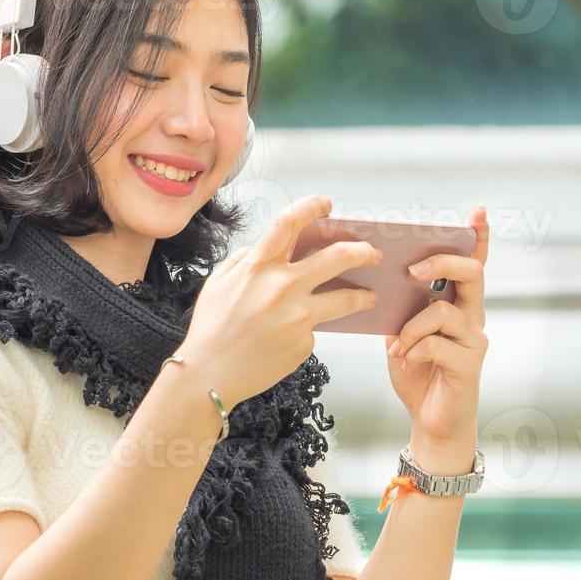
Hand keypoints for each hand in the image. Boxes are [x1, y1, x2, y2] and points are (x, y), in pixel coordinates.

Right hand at [179, 194, 380, 411]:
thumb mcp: (219, 282)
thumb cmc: (210, 329)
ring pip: (346, 298)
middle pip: (338, 257)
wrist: (210, 373)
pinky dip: (309, 329)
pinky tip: (293, 336)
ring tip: (368, 297)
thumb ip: (246, 260)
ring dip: (363, 295)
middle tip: (370, 254)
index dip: (312, 207)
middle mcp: (282, 287)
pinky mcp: (304, 342)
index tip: (326, 206)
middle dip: (362, 251)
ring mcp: (297, 317)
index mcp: (258, 267)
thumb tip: (268, 249)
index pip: (290, 223)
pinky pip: (315, 329)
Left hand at [385, 205, 489, 454]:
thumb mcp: (401, 333)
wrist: (430, 421)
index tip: (476, 213)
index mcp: (457, 305)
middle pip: (472, 275)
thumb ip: (400, 308)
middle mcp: (473, 319)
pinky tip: (403, 361)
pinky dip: (414, 350)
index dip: (479, 239)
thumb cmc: (417, 373)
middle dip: (440, 264)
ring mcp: (474, 342)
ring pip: (446, 312)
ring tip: (396, 345)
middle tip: (411, 270)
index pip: (473, 265)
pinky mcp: (468, 366)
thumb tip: (378, 281)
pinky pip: (438, 345)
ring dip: (412, 326)